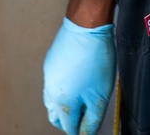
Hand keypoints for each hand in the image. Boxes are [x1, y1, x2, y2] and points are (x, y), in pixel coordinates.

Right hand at [43, 17, 115, 134]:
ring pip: (51, 101)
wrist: (86, 26)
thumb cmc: (95, 59)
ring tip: (81, 99)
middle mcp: (50, 91)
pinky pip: (52, 84)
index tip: (89, 127)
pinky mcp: (49, 63)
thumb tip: (86, 133)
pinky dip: (61, 89)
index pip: (68, 128)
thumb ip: (92, 119)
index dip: (80, 131)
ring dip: (63, 106)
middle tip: (84, 117)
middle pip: (56, 117)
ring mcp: (48, 76)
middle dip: (68, 121)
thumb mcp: (100, 95)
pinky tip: (76, 80)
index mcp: (62, 102)